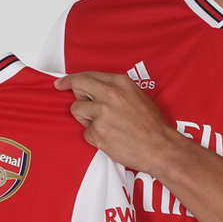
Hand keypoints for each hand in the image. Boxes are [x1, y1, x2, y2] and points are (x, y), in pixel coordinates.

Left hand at [54, 71, 181, 173]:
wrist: (160, 147)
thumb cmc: (152, 125)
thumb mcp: (137, 95)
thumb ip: (116, 89)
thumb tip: (95, 88)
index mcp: (120, 82)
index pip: (88, 75)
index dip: (72, 79)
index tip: (62, 82)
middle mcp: (110, 94)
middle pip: (77, 86)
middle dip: (72, 92)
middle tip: (69, 97)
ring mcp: (103, 113)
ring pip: (76, 109)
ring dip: (84, 118)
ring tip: (103, 125)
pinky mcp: (98, 132)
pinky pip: (85, 132)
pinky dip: (93, 136)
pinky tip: (109, 138)